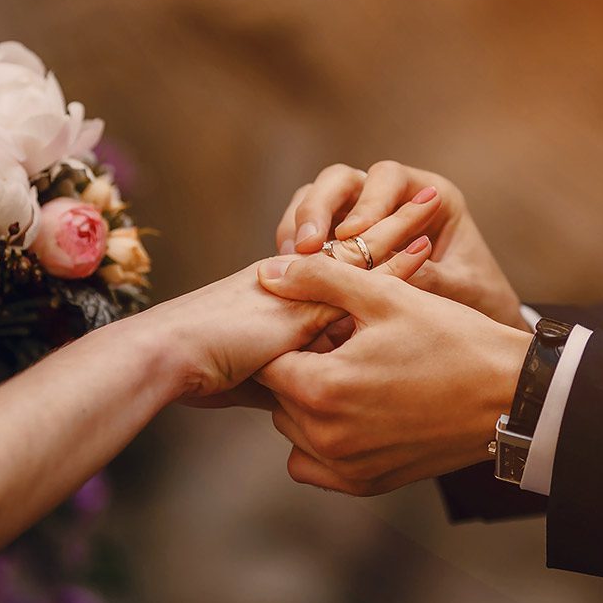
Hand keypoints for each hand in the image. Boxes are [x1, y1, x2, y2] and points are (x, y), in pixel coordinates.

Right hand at [153, 193, 442, 402]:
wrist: (170, 358)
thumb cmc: (198, 370)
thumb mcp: (255, 376)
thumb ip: (287, 376)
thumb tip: (306, 401)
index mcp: (281, 294)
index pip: (334, 266)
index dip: (368, 252)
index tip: (402, 239)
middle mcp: (293, 280)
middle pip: (351, 247)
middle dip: (388, 225)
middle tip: (426, 201)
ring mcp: (301, 284)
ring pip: (359, 249)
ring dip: (397, 227)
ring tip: (432, 204)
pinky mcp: (307, 295)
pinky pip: (359, 273)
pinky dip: (394, 262)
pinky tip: (425, 247)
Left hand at [255, 255, 532, 495]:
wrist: (511, 395)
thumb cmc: (453, 340)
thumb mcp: (385, 295)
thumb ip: (319, 280)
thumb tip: (269, 273)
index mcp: (322, 388)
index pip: (269, 361)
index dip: (292, 337)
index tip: (324, 327)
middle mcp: (326, 437)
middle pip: (279, 397)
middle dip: (301, 369)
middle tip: (345, 348)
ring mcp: (346, 466)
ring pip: (294, 430)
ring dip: (310, 405)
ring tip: (356, 376)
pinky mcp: (366, 484)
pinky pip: (314, 466)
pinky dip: (323, 442)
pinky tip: (357, 412)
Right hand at [275, 161, 528, 329]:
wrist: (474, 331)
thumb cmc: (477, 299)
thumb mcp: (462, 288)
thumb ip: (429, 277)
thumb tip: (385, 273)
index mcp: (429, 194)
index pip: (388, 178)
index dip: (367, 202)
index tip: (351, 235)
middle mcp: (390, 197)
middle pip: (341, 180)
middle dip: (318, 207)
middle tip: (306, 246)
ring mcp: (359, 215)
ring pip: (315, 198)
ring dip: (298, 225)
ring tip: (289, 260)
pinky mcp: (336, 241)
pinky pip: (306, 230)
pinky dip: (293, 247)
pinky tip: (290, 275)